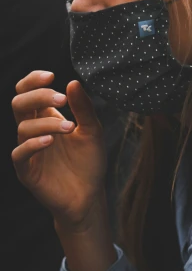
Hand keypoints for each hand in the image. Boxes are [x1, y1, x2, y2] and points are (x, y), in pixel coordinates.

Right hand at [12, 71, 106, 226]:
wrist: (90, 195)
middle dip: (38, 95)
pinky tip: (50, 141)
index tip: (51, 76)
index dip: (33, 81)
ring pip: (23, 127)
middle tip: (61, 99)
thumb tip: (73, 82)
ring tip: (69, 128)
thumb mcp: (93, 130)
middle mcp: (34, 130)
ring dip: (46, 123)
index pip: (27, 92)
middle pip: (19, 103)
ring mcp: (28, 150)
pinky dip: (33, 144)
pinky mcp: (27, 171)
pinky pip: (20, 154)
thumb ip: (83, 108)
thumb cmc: (89, 161)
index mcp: (46, 116)